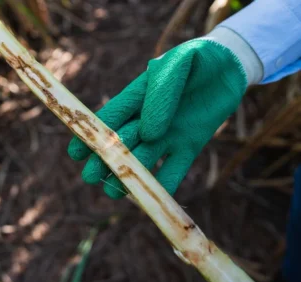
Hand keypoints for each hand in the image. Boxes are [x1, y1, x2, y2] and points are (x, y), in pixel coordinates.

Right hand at [67, 39, 246, 198]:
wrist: (231, 65)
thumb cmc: (197, 59)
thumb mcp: (178, 64)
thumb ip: (160, 93)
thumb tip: (148, 133)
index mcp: (138, 97)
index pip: (110, 118)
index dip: (92, 135)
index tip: (76, 152)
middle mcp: (148, 120)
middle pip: (122, 144)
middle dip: (105, 160)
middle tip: (90, 177)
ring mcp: (168, 135)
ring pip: (144, 160)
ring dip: (129, 177)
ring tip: (114, 192)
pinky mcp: (189, 146)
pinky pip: (175, 169)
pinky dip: (165, 184)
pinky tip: (154, 197)